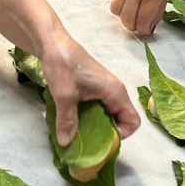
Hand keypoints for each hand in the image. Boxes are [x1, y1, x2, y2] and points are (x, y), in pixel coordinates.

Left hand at [40, 32, 139, 146]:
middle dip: (105, 134)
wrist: (52, 42)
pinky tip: (71, 121)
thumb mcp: (64, 95)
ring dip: (94, 127)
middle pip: (120, 121)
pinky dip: (87, 118)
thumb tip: (66, 143)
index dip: (121, 135)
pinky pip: (97, 108)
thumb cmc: (63, 64)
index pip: (133, 121)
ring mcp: (103, 90)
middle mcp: (114, 92)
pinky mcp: (92, 89)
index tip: (100, 140)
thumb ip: (67, 120)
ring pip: (107, 115)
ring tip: (76, 133)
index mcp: (115, 92)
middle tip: (85, 141)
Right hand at [108, 0, 171, 35]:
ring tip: (130, 10)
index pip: (144, 21)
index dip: (144, 30)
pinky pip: (113, 0)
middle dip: (133, 26)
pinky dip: (119, 3)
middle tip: (137, 23)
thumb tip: (148, 27)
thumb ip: (157, 10)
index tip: (145, 30)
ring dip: (123, 16)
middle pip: (128, 20)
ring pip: (117, 12)